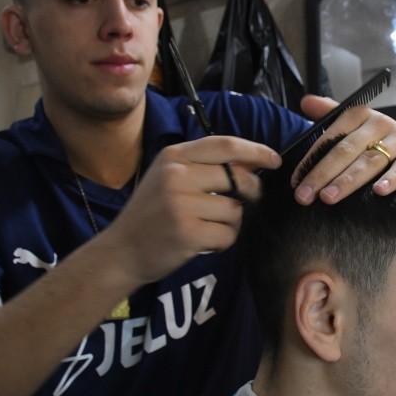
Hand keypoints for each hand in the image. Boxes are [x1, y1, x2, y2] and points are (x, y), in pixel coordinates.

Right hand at [101, 136, 280, 284]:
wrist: (121, 251)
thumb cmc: (151, 214)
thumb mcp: (168, 177)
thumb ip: (204, 166)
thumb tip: (253, 159)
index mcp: (174, 156)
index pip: (225, 145)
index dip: (256, 151)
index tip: (274, 159)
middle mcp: (177, 175)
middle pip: (238, 178)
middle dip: (250, 192)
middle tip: (240, 204)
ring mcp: (181, 204)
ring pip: (235, 210)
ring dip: (230, 222)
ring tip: (206, 226)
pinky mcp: (188, 232)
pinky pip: (228, 234)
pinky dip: (223, 241)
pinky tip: (203, 241)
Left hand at [292, 95, 395, 204]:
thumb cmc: (382, 144)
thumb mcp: (357, 129)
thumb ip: (330, 115)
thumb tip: (305, 101)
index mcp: (360, 116)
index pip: (331, 136)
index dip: (311, 159)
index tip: (296, 182)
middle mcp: (380, 123)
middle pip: (346, 150)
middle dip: (322, 174)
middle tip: (305, 196)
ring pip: (370, 161)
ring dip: (348, 180)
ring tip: (329, 197)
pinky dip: (392, 179)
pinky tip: (378, 192)